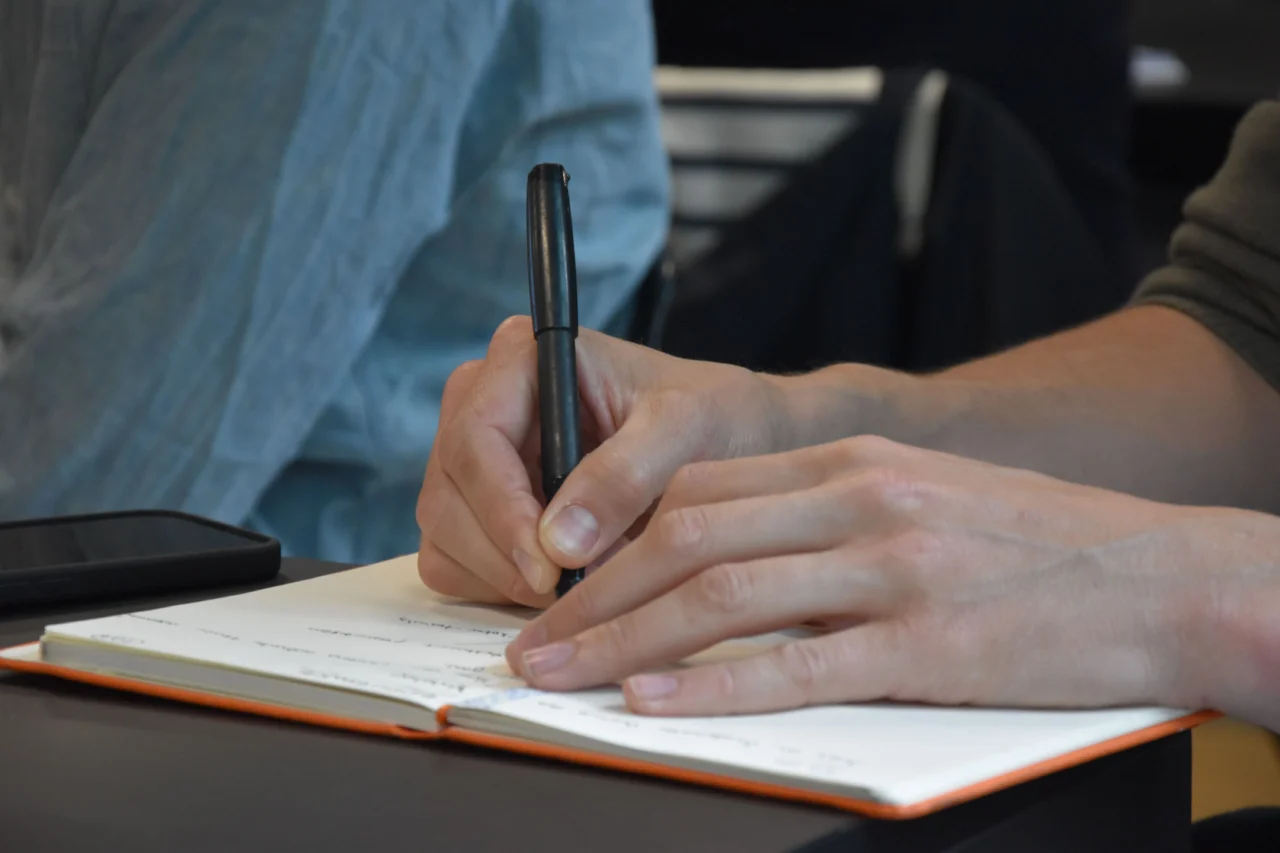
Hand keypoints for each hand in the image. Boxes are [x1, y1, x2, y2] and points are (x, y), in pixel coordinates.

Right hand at [415, 317, 788, 607]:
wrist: (737, 443)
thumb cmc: (716, 416)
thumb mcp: (686, 429)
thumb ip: (624, 474)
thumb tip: (560, 541)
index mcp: (522, 358)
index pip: (476, 436)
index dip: (503, 507)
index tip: (549, 565)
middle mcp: (485, 403)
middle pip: (448, 493)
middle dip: (503, 554)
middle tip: (565, 593)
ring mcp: (476, 461)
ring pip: (444, 534)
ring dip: (501, 577)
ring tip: (577, 587)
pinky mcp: (480, 511)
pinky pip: (455, 563)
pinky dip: (498, 587)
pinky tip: (559, 587)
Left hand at [505, 436, 1278, 718]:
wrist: (1165, 576)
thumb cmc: (1039, 547)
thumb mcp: (923, 503)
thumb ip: (830, 520)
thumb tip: (733, 562)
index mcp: (854, 463)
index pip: (702, 493)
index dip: (616, 541)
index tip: (564, 584)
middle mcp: (862, 501)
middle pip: (691, 539)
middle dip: (596, 595)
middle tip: (530, 642)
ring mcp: (895, 568)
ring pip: (725, 596)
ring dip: (625, 639)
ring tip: (558, 674)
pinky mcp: (931, 641)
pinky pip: (800, 662)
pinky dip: (717, 684)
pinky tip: (655, 699)